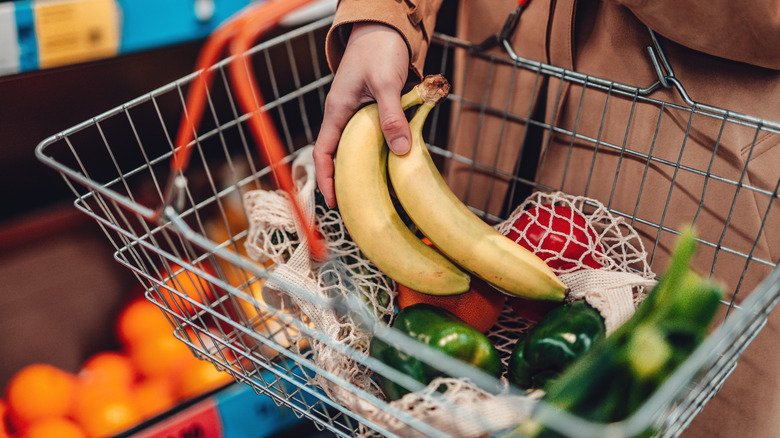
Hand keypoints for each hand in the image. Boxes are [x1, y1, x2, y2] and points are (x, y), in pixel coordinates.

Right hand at [313, 22, 410, 207]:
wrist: (384, 27)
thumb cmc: (379, 49)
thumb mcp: (387, 83)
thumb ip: (392, 116)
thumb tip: (400, 152)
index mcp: (337, 111)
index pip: (323, 152)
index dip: (325, 179)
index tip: (334, 202)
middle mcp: (343, 116)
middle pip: (338, 156)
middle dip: (346, 181)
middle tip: (360, 206)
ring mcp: (357, 114)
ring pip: (356, 148)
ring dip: (365, 168)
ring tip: (378, 193)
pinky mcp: (372, 111)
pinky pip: (372, 138)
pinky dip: (381, 152)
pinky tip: (394, 164)